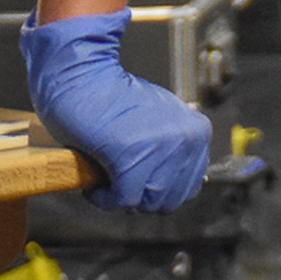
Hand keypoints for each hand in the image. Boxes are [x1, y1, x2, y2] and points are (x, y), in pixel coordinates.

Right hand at [24, 8, 209, 211]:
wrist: (83, 78)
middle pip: (168, 199)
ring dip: (121, 199)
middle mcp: (187, 139)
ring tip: (106, 183)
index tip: (135, 187)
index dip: (156, 194)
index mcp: (197, 133)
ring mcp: (161, 146)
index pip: (187, 188)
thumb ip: (171, 152)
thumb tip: (169, 188)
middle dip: (139, 198)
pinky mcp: (131, 153)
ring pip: (146, 201)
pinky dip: (105, 199)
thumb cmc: (113, 101)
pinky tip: (95, 186)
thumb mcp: (160, 124)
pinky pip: (123, 197)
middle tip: (117, 186)